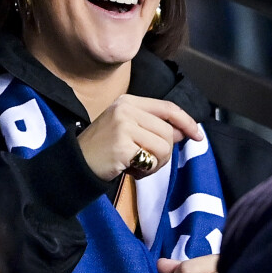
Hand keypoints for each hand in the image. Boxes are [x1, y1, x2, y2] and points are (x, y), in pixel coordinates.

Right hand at [77, 95, 201, 181]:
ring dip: (156, 164)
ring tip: (137, 166)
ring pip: (164, 146)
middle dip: (164, 153)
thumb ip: (153, 128)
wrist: (74, 165)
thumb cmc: (102, 151)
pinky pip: (152, 160)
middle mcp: (126, 109)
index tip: (197, 135)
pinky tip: (130, 170)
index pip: (168, 108)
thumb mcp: (128, 132)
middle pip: (168, 131)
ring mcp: (123, 125)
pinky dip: (145, 171)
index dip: (186, 121)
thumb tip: (183, 130)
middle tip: (146, 162)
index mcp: (128, 101)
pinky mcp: (122, 144)